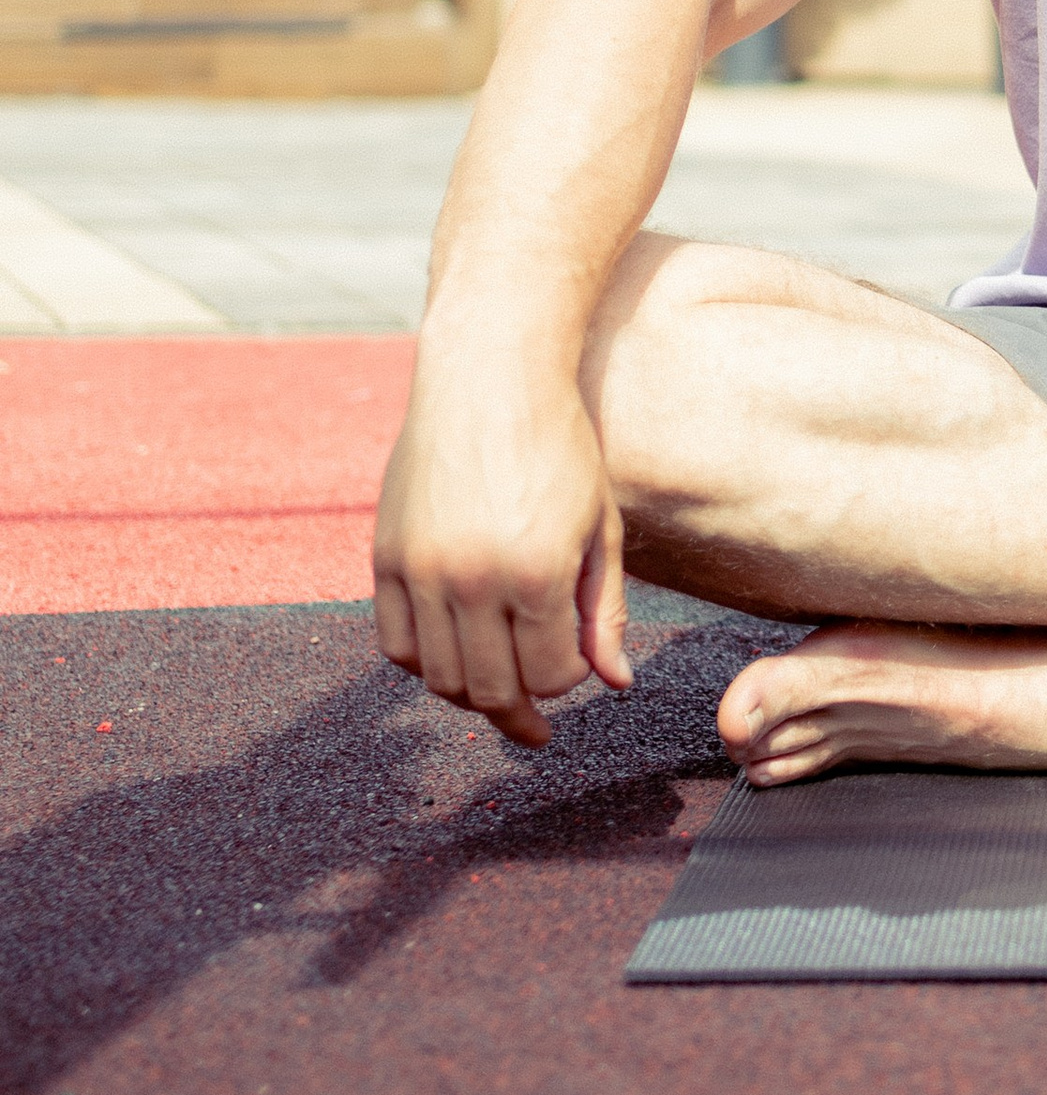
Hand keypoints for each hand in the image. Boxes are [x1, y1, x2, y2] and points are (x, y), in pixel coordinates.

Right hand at [372, 343, 632, 749]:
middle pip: (489, 690)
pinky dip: (424, 663)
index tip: (573, 663)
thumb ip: (604, 610)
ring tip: (497, 682)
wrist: (489, 378)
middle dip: (519, 709)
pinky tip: (454, 652)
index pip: (550, 676)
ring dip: (471, 692)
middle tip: (535, 716)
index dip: (567, 681)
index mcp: (537, 572)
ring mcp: (421, 569)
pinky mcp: (385, 556)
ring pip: (439, 677)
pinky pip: (396, 643)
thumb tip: (614, 683)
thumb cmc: (559, 448)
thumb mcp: (601, 527)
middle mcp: (472, 578)